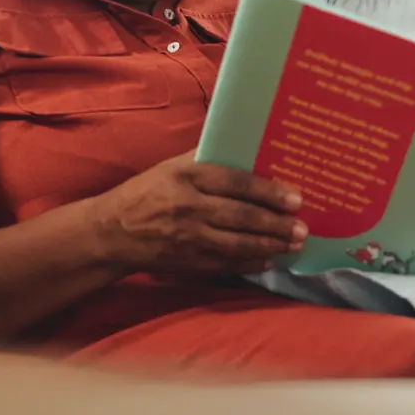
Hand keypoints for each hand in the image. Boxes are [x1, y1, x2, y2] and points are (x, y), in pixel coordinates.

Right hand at [90, 151, 306, 275]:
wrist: (112, 232)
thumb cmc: (145, 192)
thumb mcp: (169, 167)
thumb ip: (203, 160)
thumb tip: (245, 150)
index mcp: (185, 177)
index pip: (234, 182)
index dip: (267, 190)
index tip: (294, 197)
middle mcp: (189, 207)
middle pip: (241, 216)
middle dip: (276, 223)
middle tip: (302, 226)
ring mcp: (189, 238)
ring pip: (238, 243)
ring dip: (270, 244)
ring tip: (295, 244)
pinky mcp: (188, 262)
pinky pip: (226, 264)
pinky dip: (250, 264)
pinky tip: (269, 261)